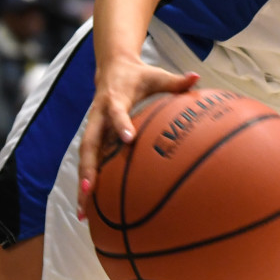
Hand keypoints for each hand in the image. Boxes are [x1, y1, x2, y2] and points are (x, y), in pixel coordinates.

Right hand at [77, 57, 198, 216]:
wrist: (112, 68)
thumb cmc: (140, 75)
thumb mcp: (157, 75)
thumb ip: (176, 81)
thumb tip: (196, 76)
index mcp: (115, 100)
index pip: (117, 113)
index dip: (121, 125)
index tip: (129, 140)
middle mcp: (99, 116)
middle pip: (89, 143)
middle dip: (88, 167)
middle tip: (90, 189)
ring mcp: (94, 128)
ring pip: (85, 158)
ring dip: (83, 183)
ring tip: (84, 211)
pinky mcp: (93, 138)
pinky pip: (88, 162)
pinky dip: (86, 184)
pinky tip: (87, 210)